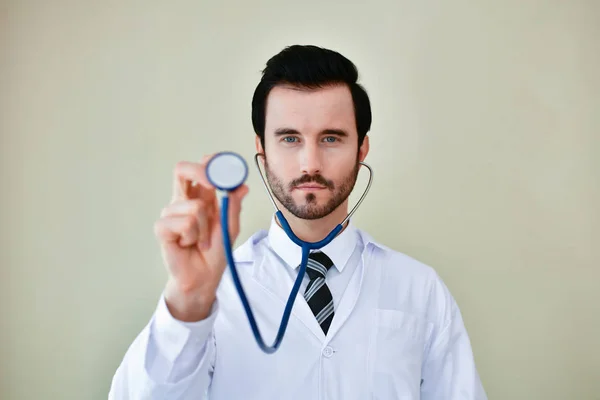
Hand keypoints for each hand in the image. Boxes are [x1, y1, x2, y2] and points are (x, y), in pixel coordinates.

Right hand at [154, 155, 248, 320]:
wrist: (205, 277)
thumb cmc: (216, 251)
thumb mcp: (230, 226)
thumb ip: (233, 205)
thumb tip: (242, 186)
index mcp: (200, 195)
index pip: (199, 168)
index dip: (210, 162)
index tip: (225, 165)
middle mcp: (184, 200)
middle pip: (181, 170)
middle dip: (200, 172)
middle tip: (215, 184)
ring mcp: (171, 213)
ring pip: (194, 206)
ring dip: (206, 227)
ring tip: (203, 240)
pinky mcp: (162, 228)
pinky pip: (185, 223)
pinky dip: (194, 236)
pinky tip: (189, 244)